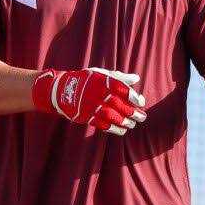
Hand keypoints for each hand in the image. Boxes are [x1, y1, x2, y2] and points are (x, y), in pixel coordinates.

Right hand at [32, 66, 146, 135]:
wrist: (61, 91)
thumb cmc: (85, 80)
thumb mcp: (100, 74)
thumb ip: (119, 77)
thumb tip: (136, 78)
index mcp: (101, 80)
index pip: (121, 88)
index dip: (133, 96)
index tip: (141, 102)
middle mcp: (96, 93)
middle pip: (118, 104)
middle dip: (132, 112)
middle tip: (142, 117)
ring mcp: (90, 106)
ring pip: (111, 116)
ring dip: (124, 122)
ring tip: (132, 124)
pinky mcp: (85, 116)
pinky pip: (101, 124)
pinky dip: (113, 128)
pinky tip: (122, 130)